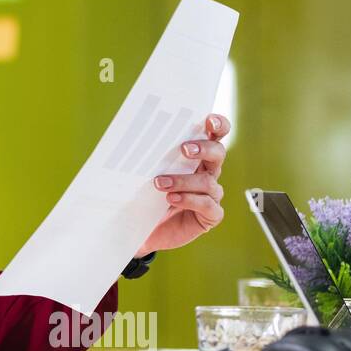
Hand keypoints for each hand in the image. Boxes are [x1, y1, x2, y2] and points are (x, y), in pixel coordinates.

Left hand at [135, 113, 229, 256]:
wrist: (144, 230)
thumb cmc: (146, 197)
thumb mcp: (145, 173)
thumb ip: (149, 156)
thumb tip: (132, 137)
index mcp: (197, 157)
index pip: (215, 135)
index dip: (218, 125)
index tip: (208, 120)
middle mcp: (208, 173)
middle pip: (218, 153)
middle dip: (204, 148)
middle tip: (184, 149)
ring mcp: (211, 195)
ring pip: (208, 181)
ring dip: (183, 180)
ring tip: (160, 183)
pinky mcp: (210, 215)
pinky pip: (208, 205)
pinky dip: (189, 200)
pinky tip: (172, 199)